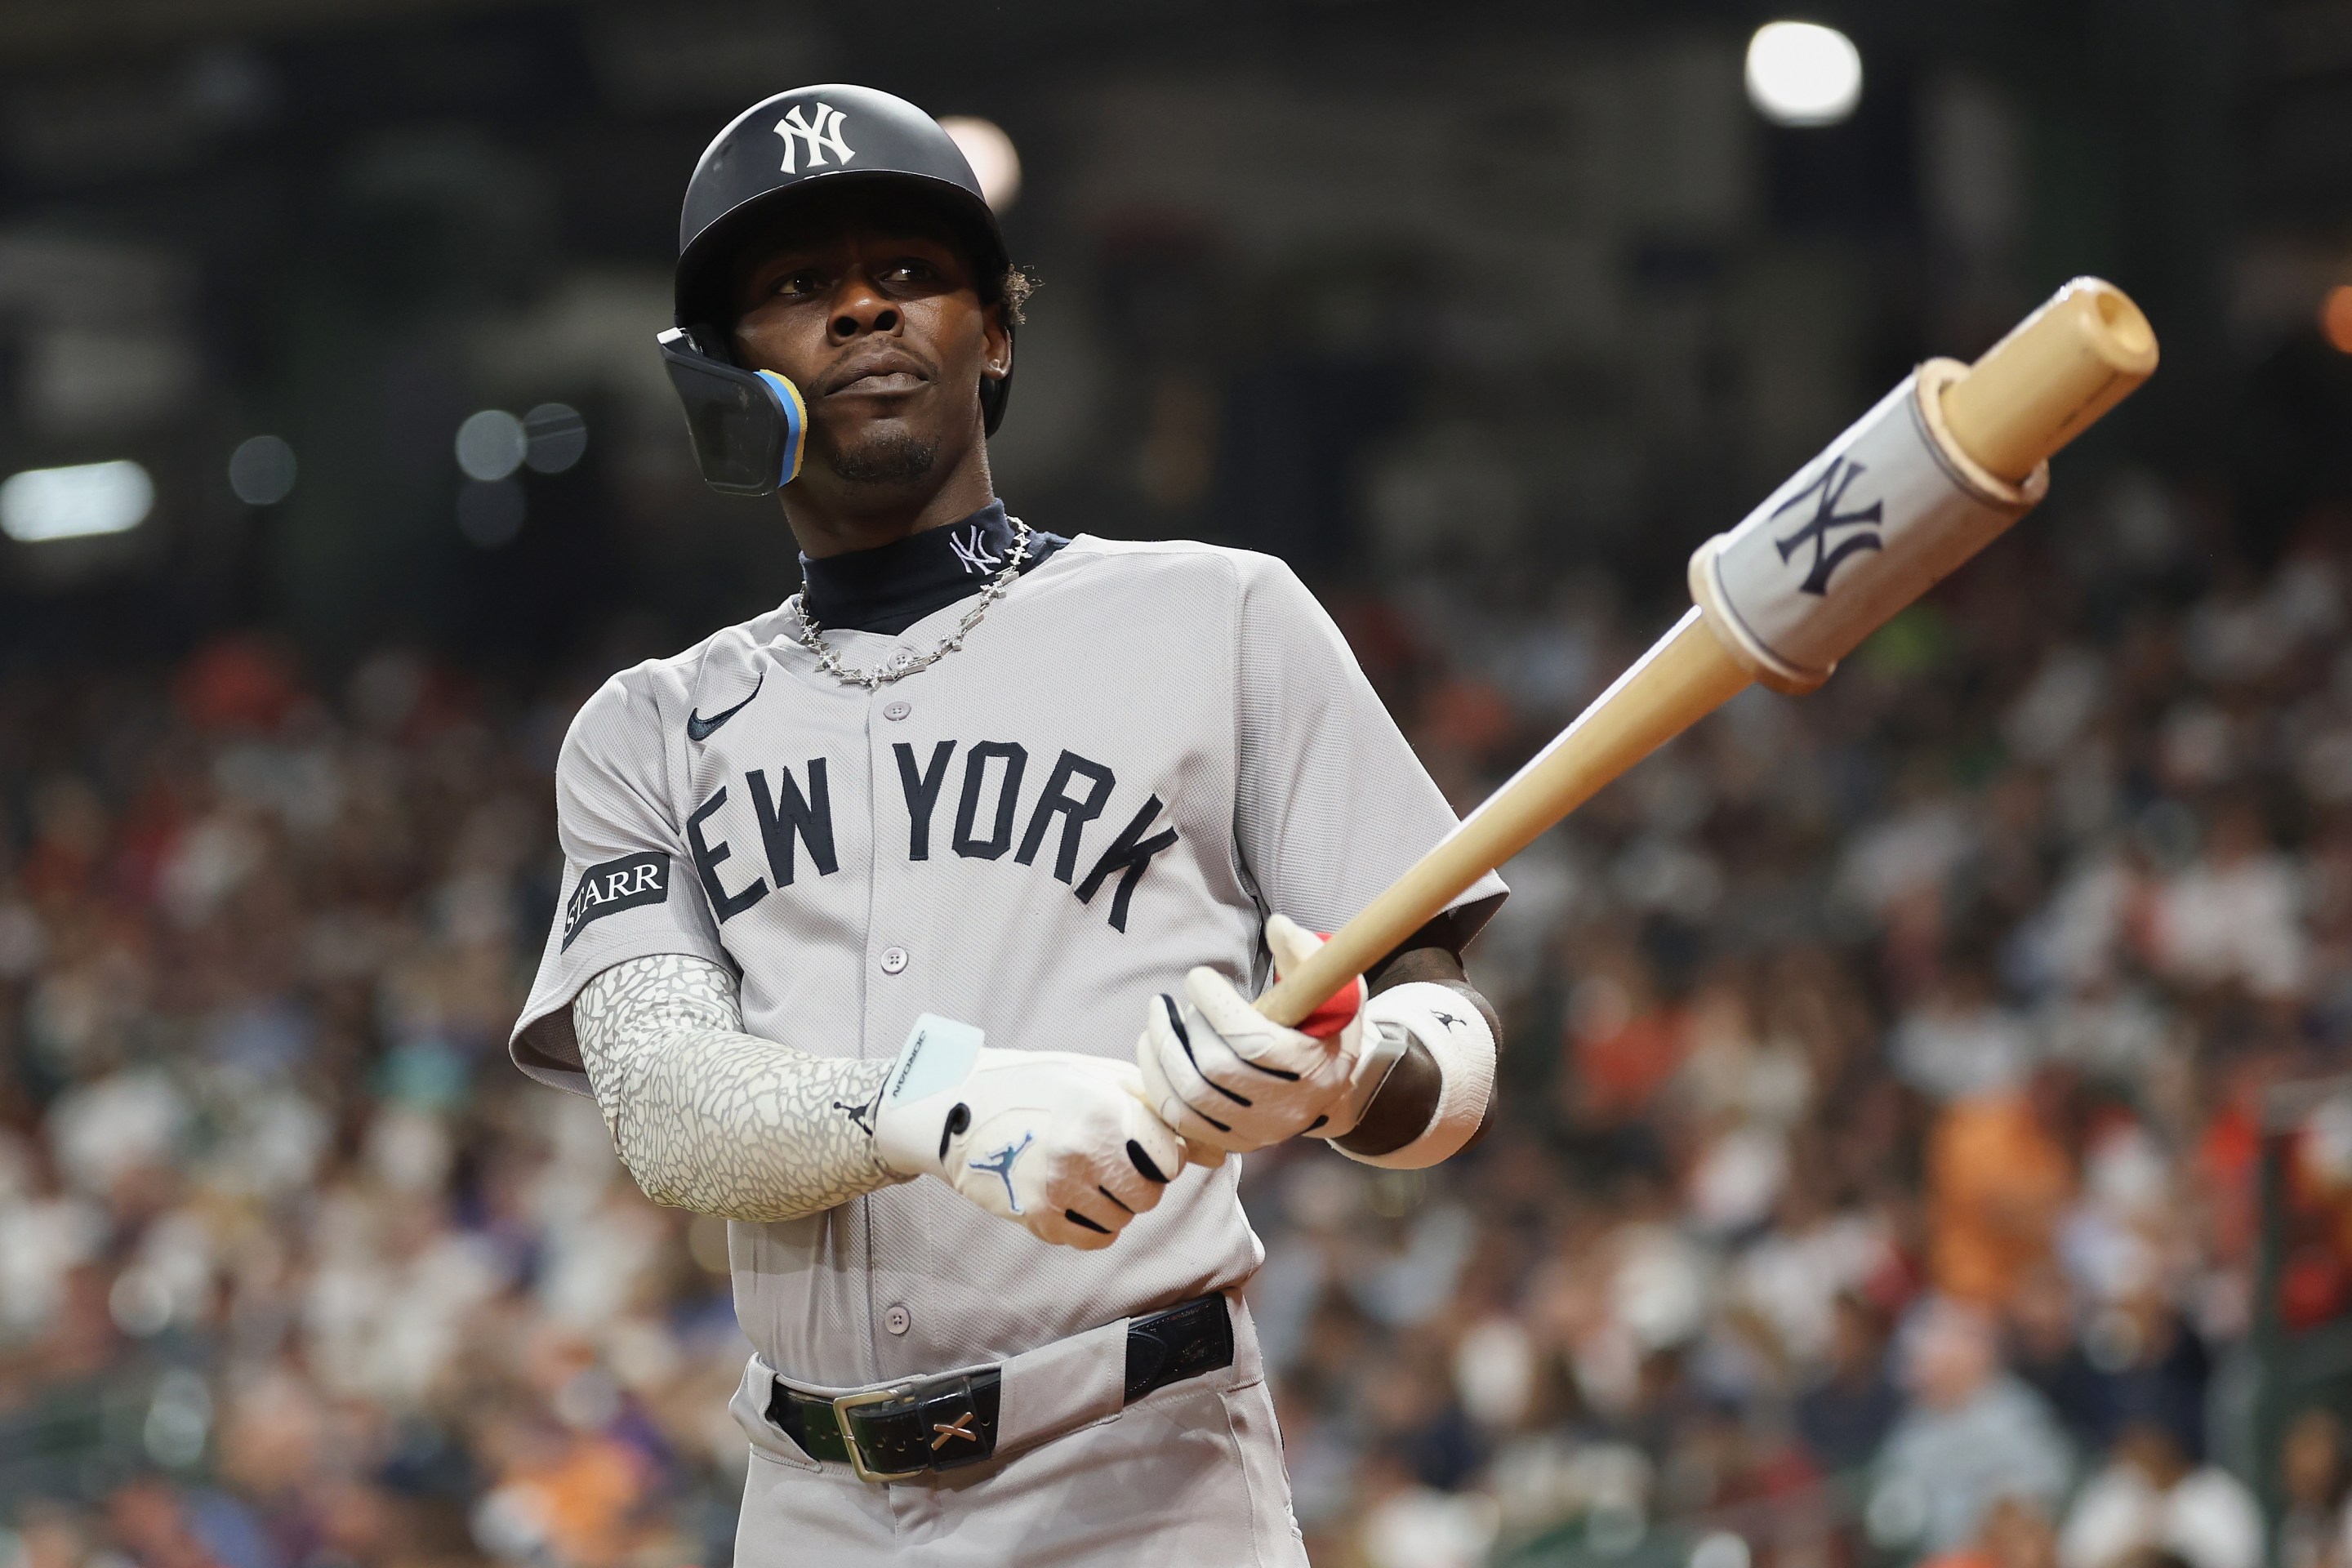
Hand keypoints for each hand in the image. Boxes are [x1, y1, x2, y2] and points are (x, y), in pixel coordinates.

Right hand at [873, 1018, 1184, 1249]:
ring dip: (1115, 1204)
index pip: (1171, 1158)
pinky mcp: (1038, 1218)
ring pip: (1123, 1220)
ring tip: (1087, 1175)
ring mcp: (1059, 1188)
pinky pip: (1094, 1239)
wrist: (960, 1108)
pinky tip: (1075, 1197)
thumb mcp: (1097, 1076)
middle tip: (1114, 1162)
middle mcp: (1083, 1151)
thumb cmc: (1038, 1085)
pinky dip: (1094, 1225)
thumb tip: (1215, 1152)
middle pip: (1149, 1195)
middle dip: (1140, 1182)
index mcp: (1104, 1109)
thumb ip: (1156, 1108)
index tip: (1143, 1145)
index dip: (1162, 1153)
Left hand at [1135, 914, 1372, 1155]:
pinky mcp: (1231, 1142)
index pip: (1252, 1042)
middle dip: (1180, 1029)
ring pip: (1189, 1097)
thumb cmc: (1324, 1030)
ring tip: (1155, 1022)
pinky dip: (1156, 1083)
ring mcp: (1256, 1130)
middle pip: (1213, 1070)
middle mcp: (1285, 1107)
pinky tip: (1152, 1052)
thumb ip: (1307, 955)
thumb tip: (1277, 927)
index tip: (1198, 977)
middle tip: (1168, 1003)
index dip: (1216, 1006)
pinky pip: (1179, 1120)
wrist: (1329, 1089)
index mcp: (1312, 1067)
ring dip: (1160, 1054)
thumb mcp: (1333, 989)